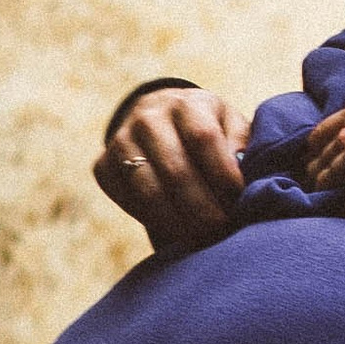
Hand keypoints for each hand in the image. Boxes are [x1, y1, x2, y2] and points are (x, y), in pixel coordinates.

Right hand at [97, 87, 246, 250]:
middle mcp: (148, 117)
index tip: (238, 200)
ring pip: (149, 190)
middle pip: (176, 170)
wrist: (158, 117)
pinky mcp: (102, 165)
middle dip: (202, 208)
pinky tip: (174, 229)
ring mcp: (121, 140)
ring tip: (199, 239)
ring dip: (177, 222)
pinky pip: (126, 200)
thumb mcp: (229, 123)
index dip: (222, 174)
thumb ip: (241, 143)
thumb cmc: (205, 127)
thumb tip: (242, 170)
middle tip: (220, 231)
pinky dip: (152, 220)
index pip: (203, 138)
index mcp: (186, 104)